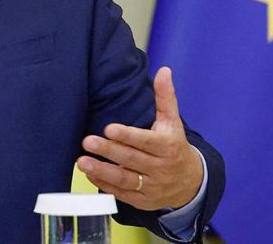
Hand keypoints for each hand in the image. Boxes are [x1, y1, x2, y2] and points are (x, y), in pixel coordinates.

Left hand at [77, 67, 202, 209]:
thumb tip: (163, 70)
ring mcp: (151, 186)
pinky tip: (90, 174)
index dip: (127, 135)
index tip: (109, 128)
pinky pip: (122, 194)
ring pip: (124, 179)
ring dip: (102, 171)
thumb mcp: (173, 121)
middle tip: (87, 141)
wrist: (190, 182)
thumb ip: (165, 96)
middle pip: (131, 159)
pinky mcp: (143, 200)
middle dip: (108, 151)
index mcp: (167, 146)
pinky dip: (105, 185)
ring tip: (82, 161)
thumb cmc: (174, 145)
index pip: (145, 141)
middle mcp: (160, 167)